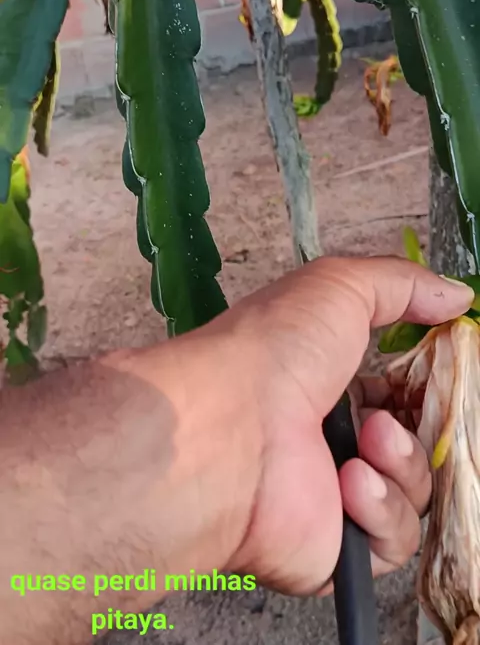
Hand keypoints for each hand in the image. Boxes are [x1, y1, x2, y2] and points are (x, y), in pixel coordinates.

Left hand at [202, 256, 472, 594]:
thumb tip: (457, 295)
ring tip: (367, 442)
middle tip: (400, 410)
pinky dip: (382, 510)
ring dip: (402, 462)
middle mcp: (328, 439)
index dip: (422, 387)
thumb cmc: (273, 351)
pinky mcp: (336, 547)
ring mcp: (332, 495)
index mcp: (327, 382)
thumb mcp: (337, 287)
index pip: (396, 393)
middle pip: (413, 443)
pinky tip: (349, 485)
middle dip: (423, 427)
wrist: (229, 430)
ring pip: (414, 492)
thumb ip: (401, 284)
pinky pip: (394, 541)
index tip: (437, 373)